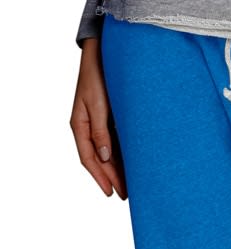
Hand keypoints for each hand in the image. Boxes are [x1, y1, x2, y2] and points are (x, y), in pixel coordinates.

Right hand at [70, 38, 126, 199]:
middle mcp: (89, 127)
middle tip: (126, 195)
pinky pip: (116, 142)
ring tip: (132, 185)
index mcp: (80, 125)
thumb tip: (104, 158)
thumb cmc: (99, 75)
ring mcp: (100, 123)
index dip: (100, 177)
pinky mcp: (111, 118)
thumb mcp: (98, 104)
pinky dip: (124, 155)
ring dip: (118, 169)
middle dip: (112, 178)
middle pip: (99, 160)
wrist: (105, 53)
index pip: (89, 158)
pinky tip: (134, 164)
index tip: (112, 192)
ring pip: (108, 153)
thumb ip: (100, 131)